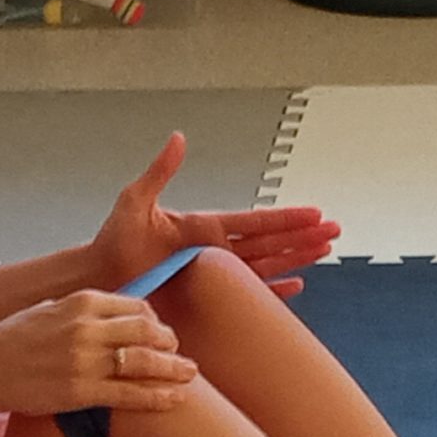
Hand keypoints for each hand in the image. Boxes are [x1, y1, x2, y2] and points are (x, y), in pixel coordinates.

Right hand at [0, 290, 197, 414]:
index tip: (160, 332)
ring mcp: (85, 361)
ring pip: (144, 362)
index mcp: (81, 301)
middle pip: (146, 330)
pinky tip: (174, 399)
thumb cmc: (11, 339)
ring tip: (190, 375)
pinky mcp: (81, 392)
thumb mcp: (48, 308)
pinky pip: (129, 394)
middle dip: (169, 342)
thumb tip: (113, 312)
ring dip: (173, 369)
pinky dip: (157, 397)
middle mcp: (87, 327)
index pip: (135, 306)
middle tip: (179, 353)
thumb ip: (82, 309)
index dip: (154, 320)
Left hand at [90, 133, 339, 299]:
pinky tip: (296, 287)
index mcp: (204, 227)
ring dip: (297, 259)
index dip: (286, 217)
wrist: (101, 279)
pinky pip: (248, 297)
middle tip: (335, 231)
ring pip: (267, 266)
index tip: (315, 212)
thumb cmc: (113, 241)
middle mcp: (215, 250)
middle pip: (271, 243)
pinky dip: (272, 293)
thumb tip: (179, 138)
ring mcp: (214, 275)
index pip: (255, 221)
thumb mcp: (135, 200)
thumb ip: (160, 172)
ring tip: (325, 251)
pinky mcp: (208, 299)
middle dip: (303, 237)